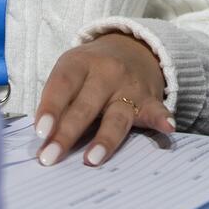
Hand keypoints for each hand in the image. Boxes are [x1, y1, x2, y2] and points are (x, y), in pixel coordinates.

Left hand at [33, 33, 173, 166]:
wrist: (131, 49)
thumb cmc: (89, 71)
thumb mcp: (69, 73)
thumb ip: (56, 101)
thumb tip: (43, 140)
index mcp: (79, 63)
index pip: (63, 85)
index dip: (51, 108)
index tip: (41, 132)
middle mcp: (105, 73)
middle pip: (86, 105)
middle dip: (67, 133)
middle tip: (51, 158)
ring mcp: (129, 87)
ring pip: (116, 116)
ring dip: (105, 138)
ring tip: (92, 159)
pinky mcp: (149, 100)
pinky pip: (157, 111)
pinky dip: (162, 118)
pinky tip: (167, 128)